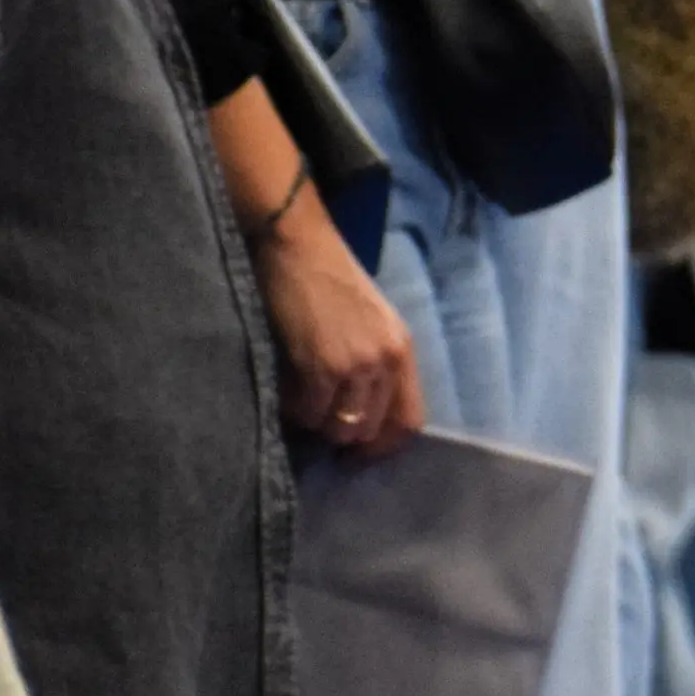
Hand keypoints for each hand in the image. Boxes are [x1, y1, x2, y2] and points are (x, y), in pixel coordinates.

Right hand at [256, 209, 423, 455]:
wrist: (295, 244)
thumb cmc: (327, 276)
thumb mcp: (370, 319)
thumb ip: (375, 360)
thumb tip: (359, 409)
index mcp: (403, 349)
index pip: (409, 420)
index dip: (384, 445)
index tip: (360, 451)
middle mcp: (386, 362)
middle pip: (370, 429)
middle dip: (343, 435)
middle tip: (318, 420)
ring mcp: (356, 366)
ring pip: (339, 426)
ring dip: (315, 421)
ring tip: (299, 399)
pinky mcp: (322, 366)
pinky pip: (309, 411)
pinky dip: (294, 409)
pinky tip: (284, 388)